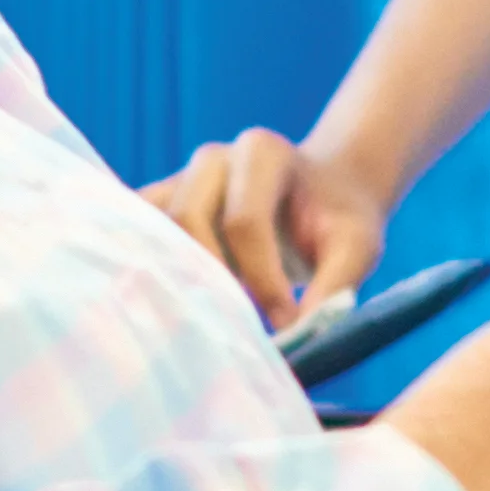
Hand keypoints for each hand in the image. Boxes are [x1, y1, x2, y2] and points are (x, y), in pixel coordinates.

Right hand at [152, 123, 392, 319]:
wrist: (323, 197)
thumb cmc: (339, 222)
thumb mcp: (357, 248)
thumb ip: (334, 288)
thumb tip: (295, 337)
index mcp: (262, 153)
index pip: (244, 220)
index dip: (261, 279)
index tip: (284, 323)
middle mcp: (212, 160)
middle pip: (186, 217)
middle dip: (212, 278)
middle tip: (241, 323)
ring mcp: (178, 180)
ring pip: (151, 227)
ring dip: (173, 275)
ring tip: (205, 319)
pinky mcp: (158, 207)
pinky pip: (133, 233)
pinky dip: (144, 269)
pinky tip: (164, 307)